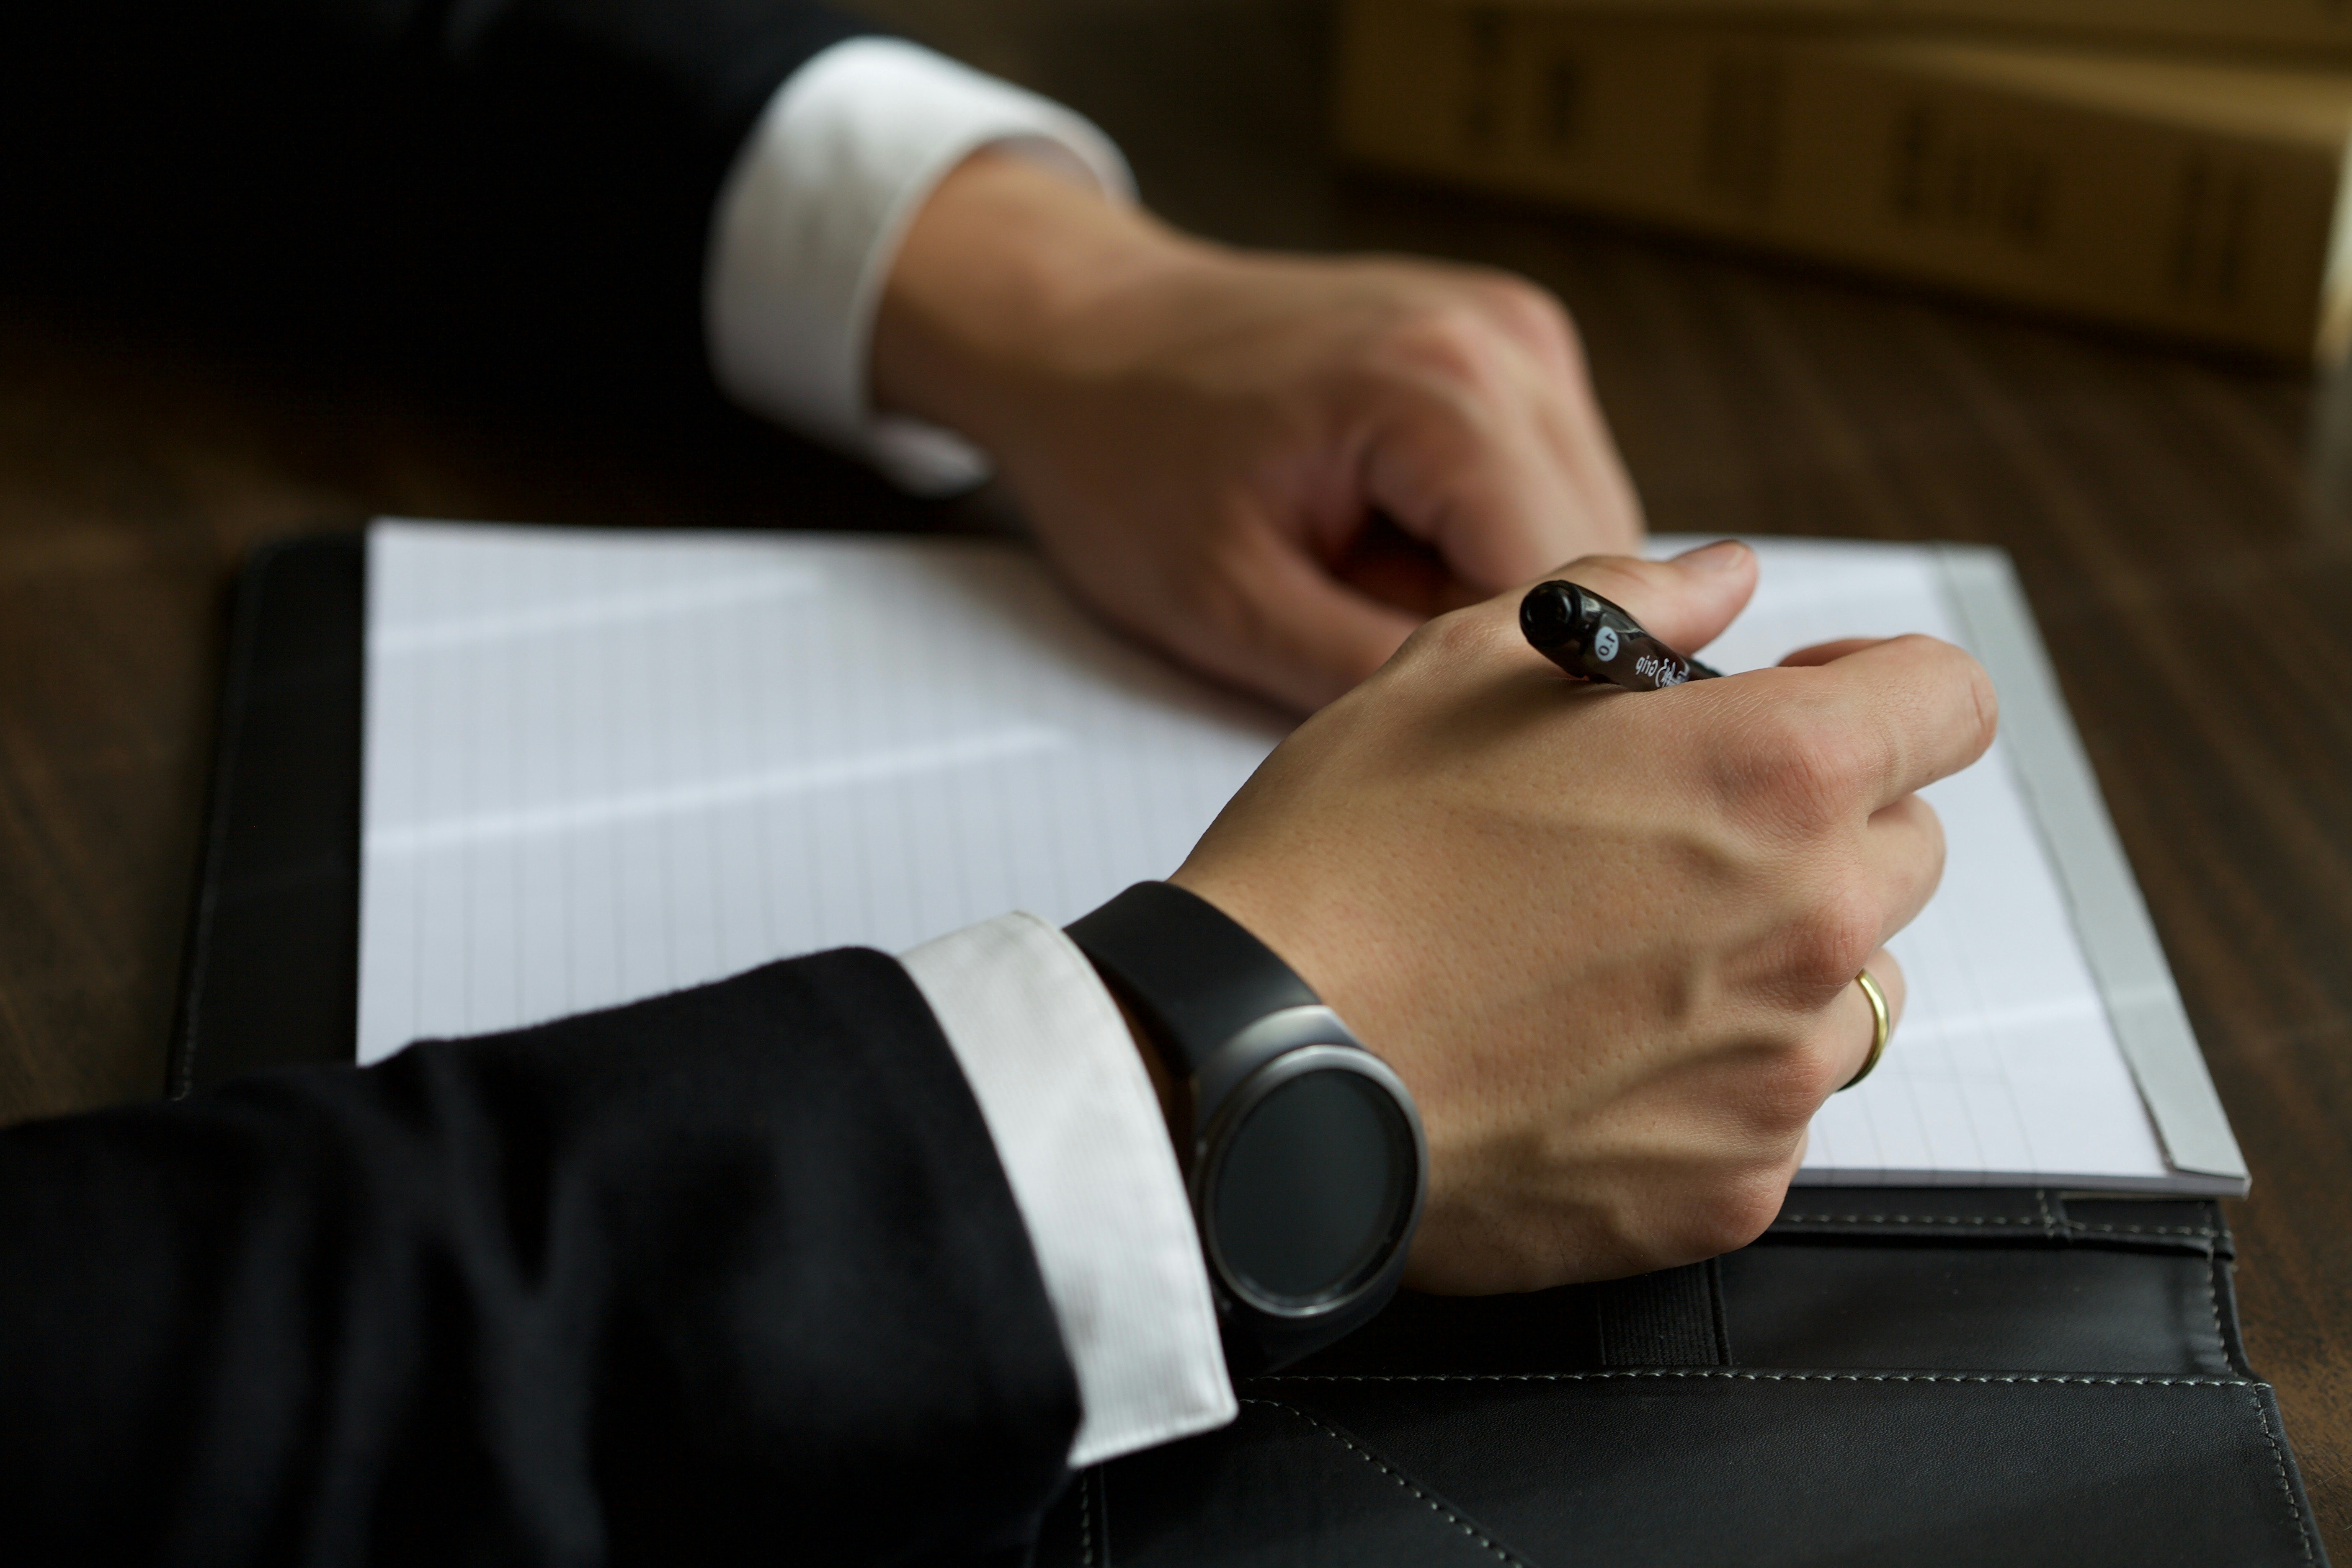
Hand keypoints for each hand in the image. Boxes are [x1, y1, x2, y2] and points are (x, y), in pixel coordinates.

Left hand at [873, 152, 1643, 712]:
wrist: (1081, 337)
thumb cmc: (1125, 462)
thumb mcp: (1230, 610)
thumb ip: (1381, 678)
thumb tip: (1507, 740)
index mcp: (1445, 393)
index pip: (1572, 597)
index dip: (1520, 689)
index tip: (1438, 726)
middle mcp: (1511, 343)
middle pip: (1605, 562)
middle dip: (1512, 636)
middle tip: (1371, 643)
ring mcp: (1522, 333)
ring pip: (1590, 530)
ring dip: (1501, 589)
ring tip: (1368, 580)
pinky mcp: (1513, 346)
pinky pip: (1550, 485)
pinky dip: (1485, 537)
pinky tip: (1388, 537)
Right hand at [1168, 541, 1997, 1291]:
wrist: (1257, 1068)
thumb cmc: (1345, 861)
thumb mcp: (1462, 666)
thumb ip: (1628, 601)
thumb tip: (1722, 577)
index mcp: (1773, 773)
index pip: (1949, 702)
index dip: (1882, 684)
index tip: (1811, 700)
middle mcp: (1811, 925)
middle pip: (1904, 849)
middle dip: (1817, 823)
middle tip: (1670, 832)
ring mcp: (1778, 1074)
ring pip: (1844, 988)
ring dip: (1768, 956)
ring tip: (1612, 955)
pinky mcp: (1729, 1188)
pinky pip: (1768, 1111)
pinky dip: (1704, 1079)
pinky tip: (1581, 1053)